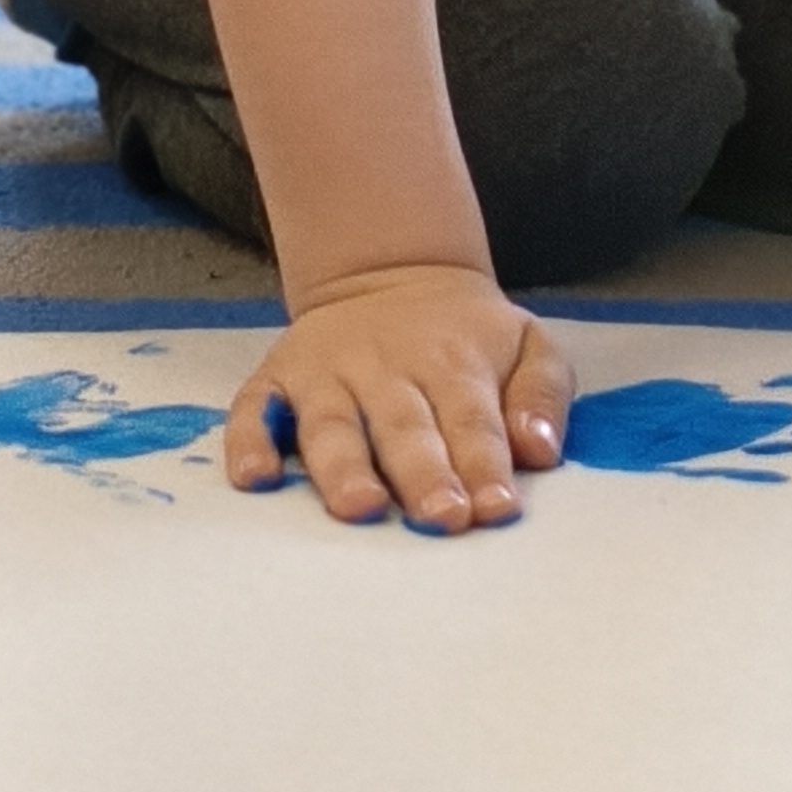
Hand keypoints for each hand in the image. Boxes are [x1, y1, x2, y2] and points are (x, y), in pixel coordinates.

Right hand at [225, 266, 574, 529]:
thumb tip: (540, 449)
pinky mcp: (276, 378)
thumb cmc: (468, 336)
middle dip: (423, 475)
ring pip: (331, 426)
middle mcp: (386, 369)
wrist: (394, 273)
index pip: (471, 420)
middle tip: (441, 518)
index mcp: (453, 364)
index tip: (495, 508)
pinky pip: (253, 410)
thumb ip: (542, 391)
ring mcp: (326, 375)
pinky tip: (254, 477)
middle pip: (404, 428)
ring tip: (360, 507)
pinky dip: (249, 441)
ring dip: (344, 468)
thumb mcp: (527, 342)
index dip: (484, 464)